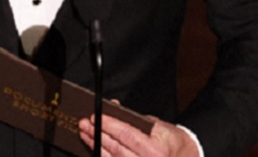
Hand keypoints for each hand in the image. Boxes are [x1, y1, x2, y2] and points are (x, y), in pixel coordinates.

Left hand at [79, 114, 198, 156]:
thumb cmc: (172, 141)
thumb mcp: (158, 125)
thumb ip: (135, 119)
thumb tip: (113, 108)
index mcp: (157, 150)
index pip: (127, 135)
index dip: (109, 125)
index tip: (95, 117)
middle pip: (117, 149)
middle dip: (98, 135)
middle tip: (85, 125)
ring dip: (97, 147)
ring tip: (86, 135)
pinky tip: (96, 150)